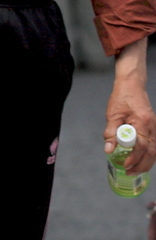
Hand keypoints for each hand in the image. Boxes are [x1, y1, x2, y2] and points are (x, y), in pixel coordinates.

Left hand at [105, 40, 155, 173]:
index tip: (125, 165)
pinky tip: (141, 161)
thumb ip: (111, 132)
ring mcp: (155, 128)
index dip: (134, 158)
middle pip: (152, 152)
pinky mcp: (154, 128)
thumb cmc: (121, 99)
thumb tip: (108, 149)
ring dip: (146, 163)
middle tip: (129, 172)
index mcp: (143, 123)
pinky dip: (149, 156)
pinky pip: (155, 146)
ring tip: (134, 170)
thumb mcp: (112, 114)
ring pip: (155, 151)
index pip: (141, 146)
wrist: (132, 86)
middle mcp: (153, 127)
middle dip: (141, 165)